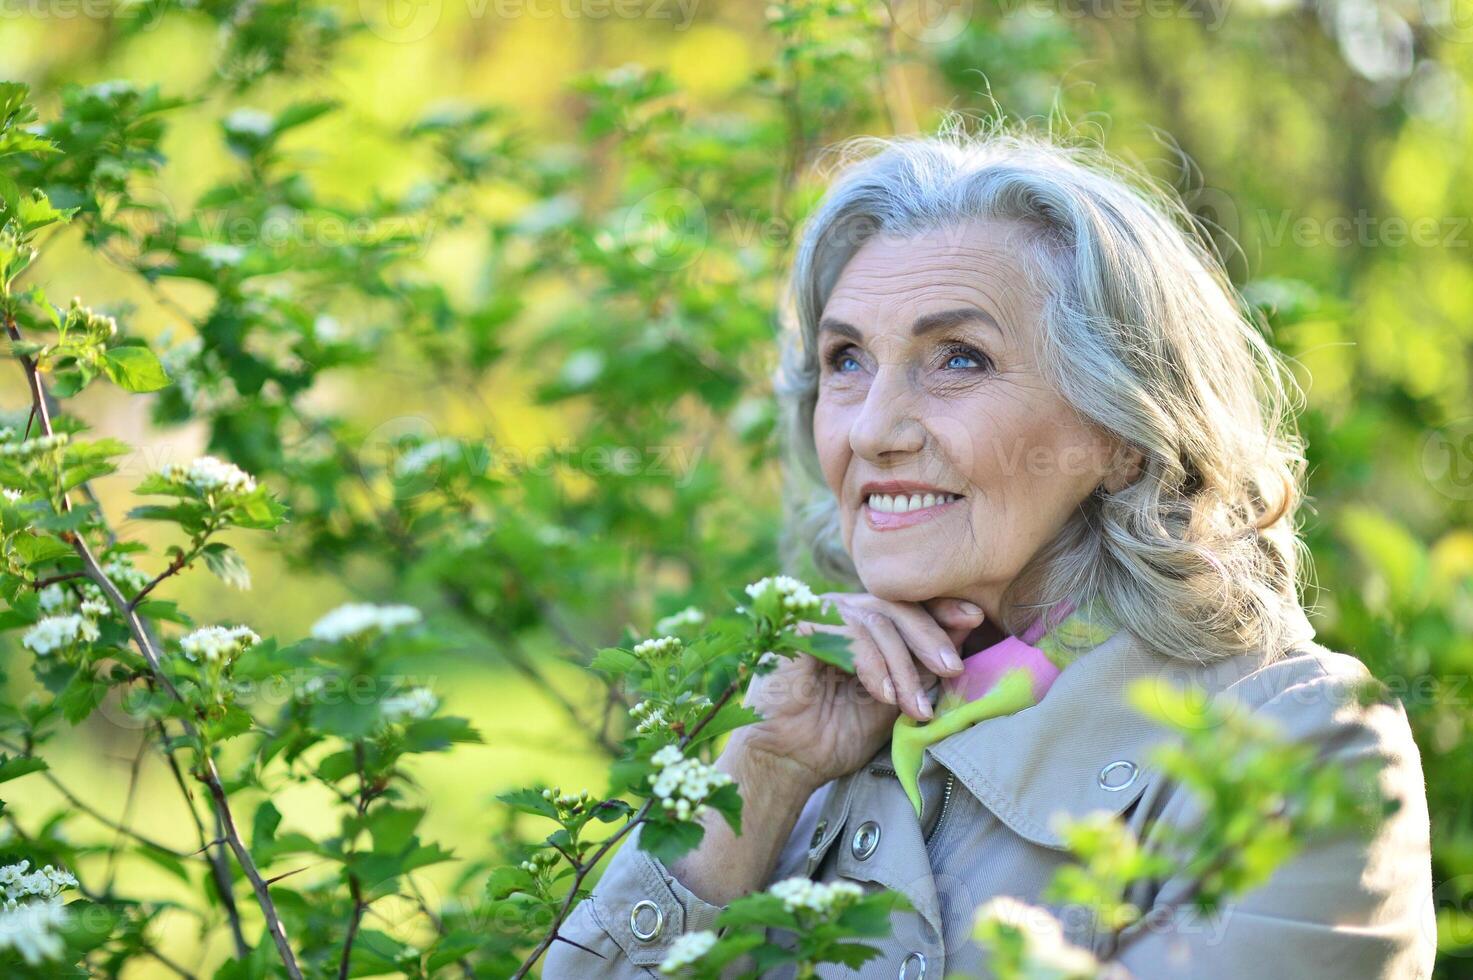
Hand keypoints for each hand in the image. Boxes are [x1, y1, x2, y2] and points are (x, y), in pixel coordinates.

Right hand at [731, 593, 985, 789]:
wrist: (787, 762)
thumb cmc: (837, 735)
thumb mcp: (896, 697)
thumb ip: (922, 663)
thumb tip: (966, 625)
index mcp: (862, 623)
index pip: (906, 604)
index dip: (940, 610)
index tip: (973, 621)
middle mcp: (840, 612)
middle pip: (895, 607)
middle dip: (928, 637)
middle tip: (951, 668)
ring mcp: (817, 617)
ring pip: (876, 620)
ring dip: (903, 664)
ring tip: (915, 706)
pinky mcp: (799, 628)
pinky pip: (849, 633)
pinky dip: (873, 665)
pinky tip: (885, 697)